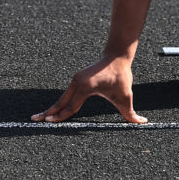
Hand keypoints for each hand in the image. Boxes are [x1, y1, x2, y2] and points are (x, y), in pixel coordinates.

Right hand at [32, 56, 146, 124]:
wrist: (116, 56)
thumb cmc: (121, 77)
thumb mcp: (126, 96)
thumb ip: (131, 113)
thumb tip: (143, 122)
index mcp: (86, 87)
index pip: (71, 106)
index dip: (60, 116)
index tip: (48, 121)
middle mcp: (77, 82)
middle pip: (61, 101)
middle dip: (49, 112)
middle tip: (35, 119)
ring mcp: (75, 79)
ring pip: (62, 98)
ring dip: (53, 108)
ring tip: (40, 117)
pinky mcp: (77, 79)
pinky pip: (67, 94)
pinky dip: (60, 103)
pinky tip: (54, 110)